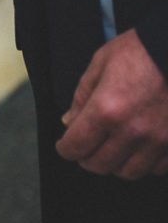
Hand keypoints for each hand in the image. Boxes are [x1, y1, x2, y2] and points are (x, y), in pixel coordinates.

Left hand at [56, 28, 167, 179]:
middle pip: (99, 164)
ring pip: (129, 172)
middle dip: (86, 157)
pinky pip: (157, 168)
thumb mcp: (100, 64)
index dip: (65, 149)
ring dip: (116, 163)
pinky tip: (140, 147)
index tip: (65, 146)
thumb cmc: (142, 51)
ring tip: (113, 147)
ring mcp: (159, 139)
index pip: (75, 147)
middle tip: (87, 147)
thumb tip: (69, 122)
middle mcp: (133, 130)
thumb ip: (81, 97)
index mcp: (107, 109)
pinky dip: (145, 162)